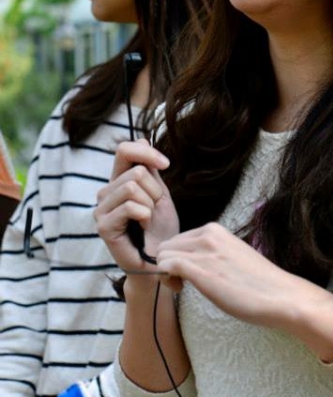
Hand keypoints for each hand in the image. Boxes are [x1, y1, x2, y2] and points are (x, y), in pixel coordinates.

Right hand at [95, 140, 178, 273]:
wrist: (160, 258)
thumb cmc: (160, 228)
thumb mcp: (158, 192)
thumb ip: (149, 168)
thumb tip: (141, 137)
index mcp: (118, 180)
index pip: (124, 150)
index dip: (147, 152)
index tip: (166, 165)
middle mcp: (106, 192)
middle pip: (136, 171)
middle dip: (155, 190)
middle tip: (154, 208)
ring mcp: (101, 209)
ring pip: (132, 186)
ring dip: (150, 203)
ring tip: (148, 218)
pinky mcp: (103, 226)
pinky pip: (130, 206)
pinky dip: (144, 214)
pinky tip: (143, 226)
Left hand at [155, 223, 321, 330]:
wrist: (278, 295)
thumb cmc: (258, 282)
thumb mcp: (231, 256)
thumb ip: (211, 253)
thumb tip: (191, 262)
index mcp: (215, 229)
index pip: (177, 239)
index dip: (176, 258)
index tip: (187, 275)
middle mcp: (207, 235)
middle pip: (165, 246)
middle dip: (168, 265)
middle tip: (182, 284)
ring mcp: (204, 251)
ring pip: (161, 255)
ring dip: (165, 273)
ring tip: (182, 288)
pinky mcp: (201, 270)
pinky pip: (165, 265)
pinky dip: (165, 278)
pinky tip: (180, 289)